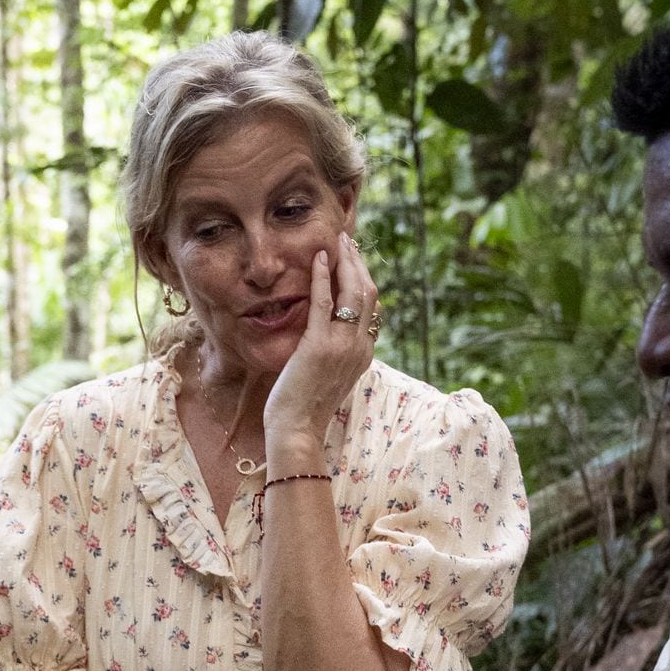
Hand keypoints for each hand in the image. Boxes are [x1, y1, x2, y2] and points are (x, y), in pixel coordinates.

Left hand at [264, 232, 378, 450]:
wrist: (298, 430)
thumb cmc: (305, 407)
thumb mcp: (329, 376)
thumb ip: (335, 354)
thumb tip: (327, 336)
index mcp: (363, 354)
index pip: (371, 308)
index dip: (363, 279)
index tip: (353, 260)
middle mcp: (359, 347)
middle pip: (368, 294)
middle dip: (359, 263)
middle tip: (348, 240)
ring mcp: (342, 346)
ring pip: (353, 292)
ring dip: (346, 262)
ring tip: (336, 242)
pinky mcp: (319, 345)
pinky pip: (325, 302)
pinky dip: (323, 276)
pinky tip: (318, 259)